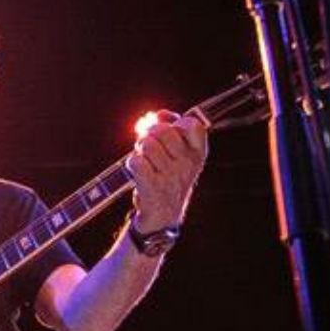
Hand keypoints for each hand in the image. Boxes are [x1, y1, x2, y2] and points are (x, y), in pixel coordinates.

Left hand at [127, 109, 210, 234]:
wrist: (163, 216)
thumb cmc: (168, 179)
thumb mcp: (178, 155)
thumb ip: (171, 129)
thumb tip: (159, 114)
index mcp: (197, 153)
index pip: (192, 125)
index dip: (175, 122)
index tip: (168, 129)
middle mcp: (186, 164)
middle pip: (164, 131)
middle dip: (150, 133)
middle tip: (147, 145)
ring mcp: (170, 176)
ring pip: (147, 145)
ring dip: (140, 149)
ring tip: (143, 159)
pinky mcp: (152, 187)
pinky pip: (136, 161)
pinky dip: (132, 163)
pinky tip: (136, 170)